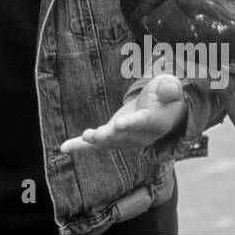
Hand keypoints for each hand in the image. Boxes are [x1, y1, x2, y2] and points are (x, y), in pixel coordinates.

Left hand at [59, 74, 186, 154]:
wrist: (164, 112)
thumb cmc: (166, 95)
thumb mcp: (170, 87)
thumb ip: (169, 88)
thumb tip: (170, 86)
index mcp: (155, 121)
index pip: (143, 123)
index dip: (131, 124)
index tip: (119, 124)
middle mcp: (140, 135)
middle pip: (124, 136)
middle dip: (109, 135)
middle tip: (95, 135)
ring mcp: (126, 138)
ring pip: (110, 141)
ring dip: (95, 140)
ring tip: (84, 137)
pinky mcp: (113, 137)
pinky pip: (97, 144)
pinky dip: (80, 146)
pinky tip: (64, 148)